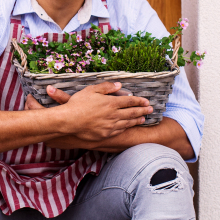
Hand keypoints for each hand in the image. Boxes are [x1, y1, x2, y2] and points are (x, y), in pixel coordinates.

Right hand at [34, 81, 151, 141]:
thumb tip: (119, 85)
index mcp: (111, 102)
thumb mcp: (91, 90)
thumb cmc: (78, 104)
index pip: (130, 101)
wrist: (68, 121)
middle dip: (143, 110)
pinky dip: (126, 127)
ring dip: (136, 120)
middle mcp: (113, 115)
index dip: (139, 101)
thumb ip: (106, 87)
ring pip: (127, 122)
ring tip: (143, 119)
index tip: (146, 101)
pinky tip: (128, 126)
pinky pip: (119, 130)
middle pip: (132, 112)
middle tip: (150, 110)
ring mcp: (110, 126)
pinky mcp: (105, 134)